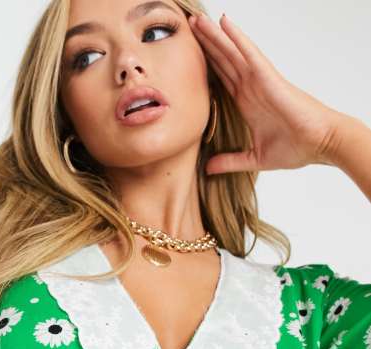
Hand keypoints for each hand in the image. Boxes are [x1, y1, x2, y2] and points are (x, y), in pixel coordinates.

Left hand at [189, 12, 341, 174]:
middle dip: (205, 44)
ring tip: (197, 19)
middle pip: (223, 61)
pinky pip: (249, 54)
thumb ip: (230, 161)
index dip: (205, 65)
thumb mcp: (254, 159)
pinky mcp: (268, 78)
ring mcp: (259, 81)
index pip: (221, 79)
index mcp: (246, 103)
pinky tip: (224, 23)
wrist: (320, 144)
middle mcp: (250, 88)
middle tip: (187, 26)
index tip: (186, 55)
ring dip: (215, 35)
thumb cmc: (296, 148)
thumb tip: (208, 170)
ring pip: (232, 52)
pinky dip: (237, 38)